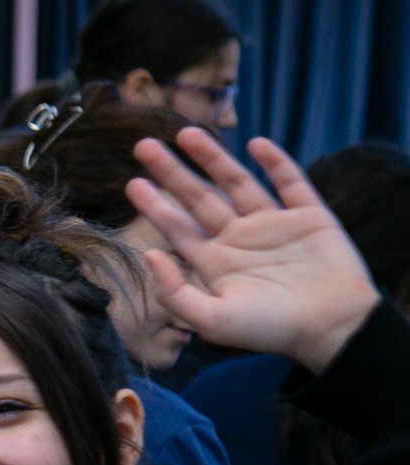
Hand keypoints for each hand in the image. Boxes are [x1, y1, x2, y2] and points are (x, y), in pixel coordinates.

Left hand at [126, 128, 379, 372]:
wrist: (333, 329)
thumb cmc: (271, 330)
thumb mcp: (213, 320)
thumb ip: (175, 293)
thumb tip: (148, 256)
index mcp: (216, 262)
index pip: (177, 227)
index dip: (154, 205)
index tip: (131, 183)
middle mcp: (240, 239)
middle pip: (199, 198)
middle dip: (172, 172)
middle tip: (143, 146)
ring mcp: (274, 225)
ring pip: (238, 183)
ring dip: (214, 159)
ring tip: (187, 133)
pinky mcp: (309, 217)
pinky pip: (291, 183)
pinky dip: (275, 162)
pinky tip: (255, 144)